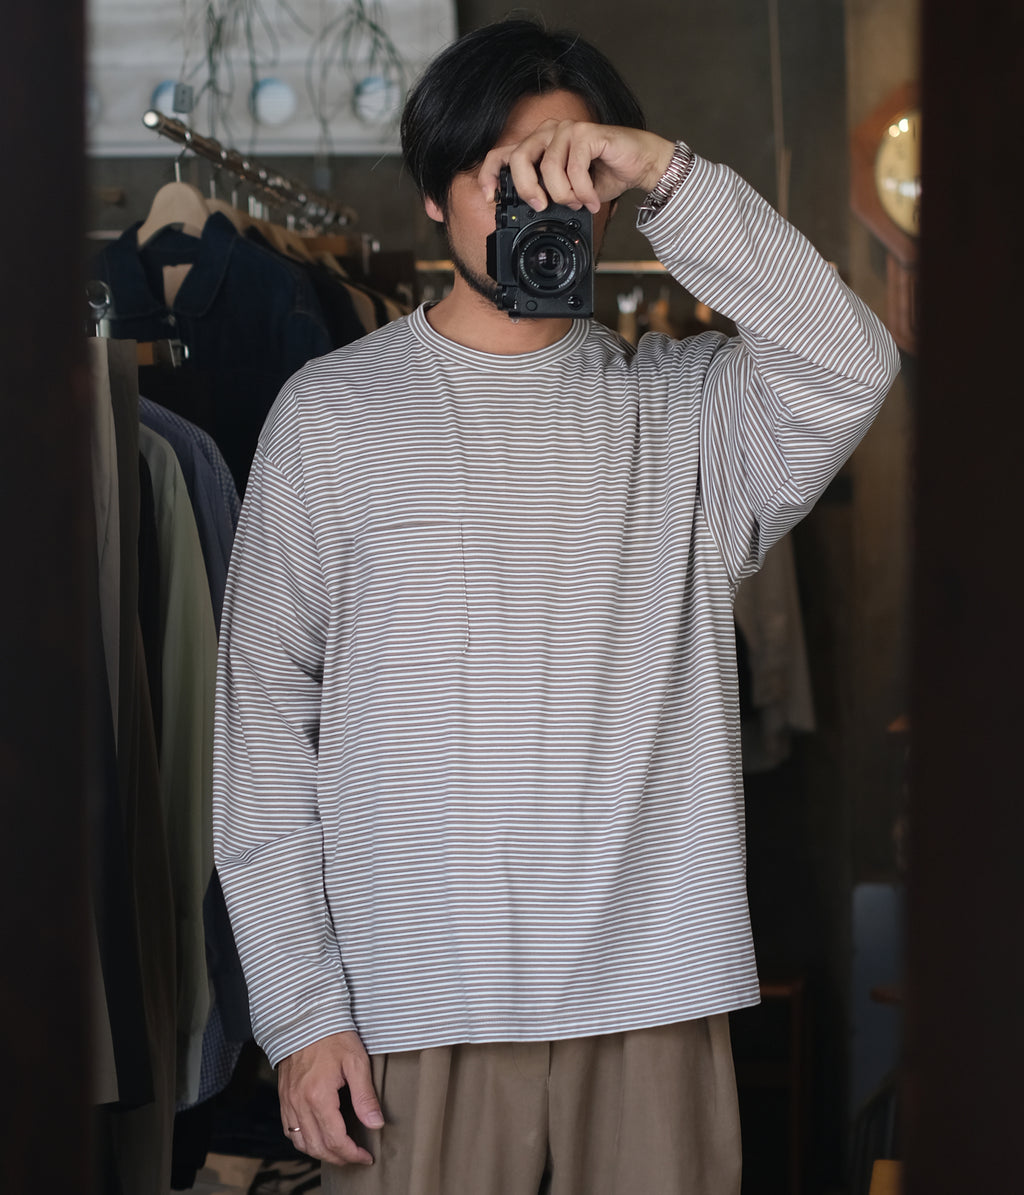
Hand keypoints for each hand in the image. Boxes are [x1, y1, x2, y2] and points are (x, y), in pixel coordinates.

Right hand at [278, 1030, 383, 1165]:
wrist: (306, 1018)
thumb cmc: (333, 1035)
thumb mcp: (356, 1061)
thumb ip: (365, 1096)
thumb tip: (375, 1123)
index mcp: (318, 1096)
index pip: (335, 1139)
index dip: (352, 1153)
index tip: (366, 1157)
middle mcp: (299, 1103)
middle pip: (318, 1146)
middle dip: (339, 1158)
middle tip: (356, 1158)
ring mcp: (288, 1101)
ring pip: (301, 1142)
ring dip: (320, 1153)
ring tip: (339, 1152)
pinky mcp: (284, 1097)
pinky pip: (289, 1130)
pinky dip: (303, 1140)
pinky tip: (316, 1137)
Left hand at [478, 121, 675, 213]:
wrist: (640, 166)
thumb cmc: (604, 176)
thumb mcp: (567, 191)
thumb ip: (546, 194)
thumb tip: (527, 212)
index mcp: (539, 146)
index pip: (503, 154)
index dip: (490, 174)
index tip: (490, 197)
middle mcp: (549, 132)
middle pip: (519, 159)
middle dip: (528, 189)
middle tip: (542, 207)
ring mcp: (567, 129)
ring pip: (549, 167)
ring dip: (564, 195)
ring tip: (578, 204)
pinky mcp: (586, 133)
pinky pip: (574, 168)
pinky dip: (583, 191)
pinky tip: (592, 199)